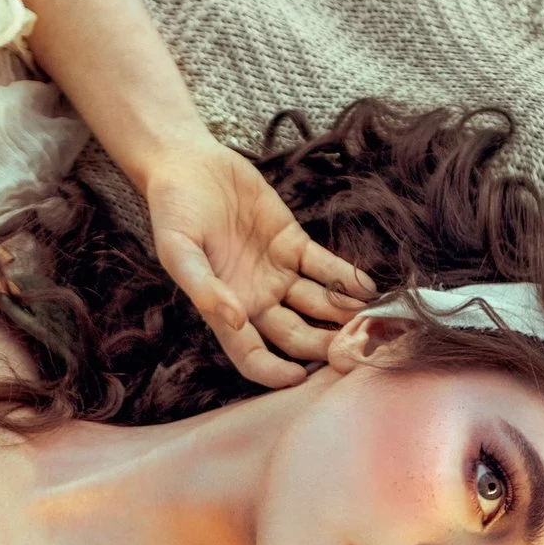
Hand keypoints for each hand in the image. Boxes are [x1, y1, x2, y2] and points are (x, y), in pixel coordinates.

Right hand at [139, 140, 379, 387]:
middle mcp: (255, 298)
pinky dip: (347, 279)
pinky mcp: (293, 243)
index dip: (274, 372)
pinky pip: (326, 268)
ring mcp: (277, 272)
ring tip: (370, 321)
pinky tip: (368, 289)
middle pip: (297, 336)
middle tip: (354, 351)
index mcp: (224, 309)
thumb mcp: (177, 250)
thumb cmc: (173, 211)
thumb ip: (204, 287)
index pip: (252, 355)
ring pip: (317, 306)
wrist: (187, 165)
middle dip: (324, 346)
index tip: (299, 379)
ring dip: (342, 316)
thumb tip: (235, 321)